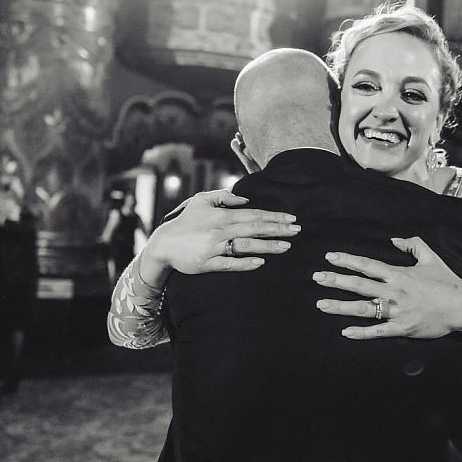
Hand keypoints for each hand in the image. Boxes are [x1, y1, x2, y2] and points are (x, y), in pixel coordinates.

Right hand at [142, 190, 299, 279]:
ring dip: (268, 246)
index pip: (254, 214)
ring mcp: (214, 247)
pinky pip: (230, 263)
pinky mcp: (207, 263)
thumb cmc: (186, 221)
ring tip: (286, 246)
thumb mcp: (202, 201)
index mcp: (221, 215)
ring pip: (246, 246)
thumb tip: (245, 199)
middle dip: (278, 229)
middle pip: (255, 229)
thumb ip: (224, 197)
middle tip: (297, 231)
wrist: (163, 244)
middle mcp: (220, 230)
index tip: (292, 218)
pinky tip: (260, 262)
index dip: (274, 217)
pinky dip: (245, 263)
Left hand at [313, 236, 461, 341]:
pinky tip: (345, 331)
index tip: (329, 257)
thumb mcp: (430, 257)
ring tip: (321, 304)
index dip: (347, 260)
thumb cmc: (447, 282)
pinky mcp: (403, 328)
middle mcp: (394, 291)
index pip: (368, 265)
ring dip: (341, 306)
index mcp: (399, 274)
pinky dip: (362, 332)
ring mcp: (397, 311)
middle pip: (359, 285)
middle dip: (336, 281)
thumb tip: (394, 239)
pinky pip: (378, 331)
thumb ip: (412, 245)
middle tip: (317, 278)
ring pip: (364, 308)